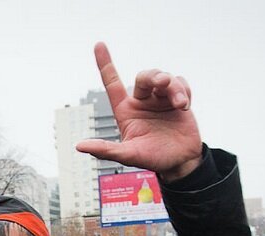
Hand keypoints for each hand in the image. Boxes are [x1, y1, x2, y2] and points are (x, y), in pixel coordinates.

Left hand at [76, 43, 201, 181]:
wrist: (181, 162)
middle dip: (154, 76)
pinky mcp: (179, 99)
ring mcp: (160, 99)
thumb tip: (79, 146)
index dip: (105, 63)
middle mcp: (142, 101)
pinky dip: (184, 90)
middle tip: (164, 83)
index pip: (112, 82)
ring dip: (174, 87)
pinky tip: (184, 106)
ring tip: (181, 105)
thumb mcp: (128, 155)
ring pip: (165, 78)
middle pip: (144, 77)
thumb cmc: (153, 159)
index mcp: (126, 110)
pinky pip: (181, 82)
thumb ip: (106, 150)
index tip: (98, 44)